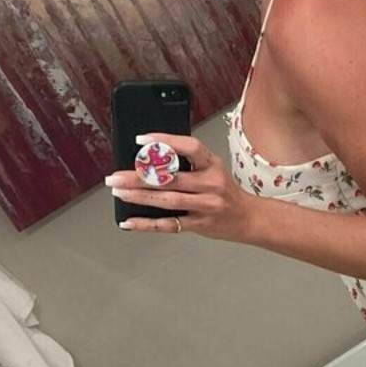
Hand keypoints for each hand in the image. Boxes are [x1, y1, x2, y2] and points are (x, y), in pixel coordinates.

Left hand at [105, 133, 256, 241]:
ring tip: (119, 193)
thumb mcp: (213, 169)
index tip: (141, 140)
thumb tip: (148, 160)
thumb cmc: (226, 192)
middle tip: (115, 177)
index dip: (165, 142)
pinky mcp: (201, 225)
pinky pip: (170, 225)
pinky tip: (130, 221)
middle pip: (171, 178)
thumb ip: (187, 163)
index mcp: (212, 164)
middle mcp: (211, 184)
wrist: (250, 218)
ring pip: (169, 200)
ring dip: (140, 197)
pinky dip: (147, 224)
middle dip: (139, 176)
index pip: (189, 147)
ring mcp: (206, 206)